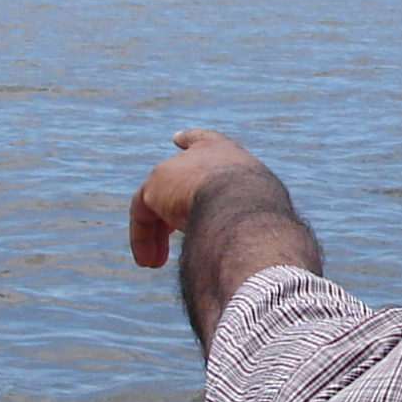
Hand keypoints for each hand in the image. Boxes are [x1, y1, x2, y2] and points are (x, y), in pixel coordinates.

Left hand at [128, 128, 267, 269]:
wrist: (242, 207)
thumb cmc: (259, 214)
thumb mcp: (255, 212)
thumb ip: (242, 219)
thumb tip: (238, 245)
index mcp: (227, 155)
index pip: (205, 141)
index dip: (191, 140)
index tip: (177, 139)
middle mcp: (197, 156)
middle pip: (177, 180)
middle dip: (169, 210)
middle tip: (169, 234)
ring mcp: (172, 170)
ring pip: (158, 203)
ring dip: (156, 235)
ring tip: (155, 262)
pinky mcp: (154, 188)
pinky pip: (143, 215)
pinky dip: (143, 239)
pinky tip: (148, 261)